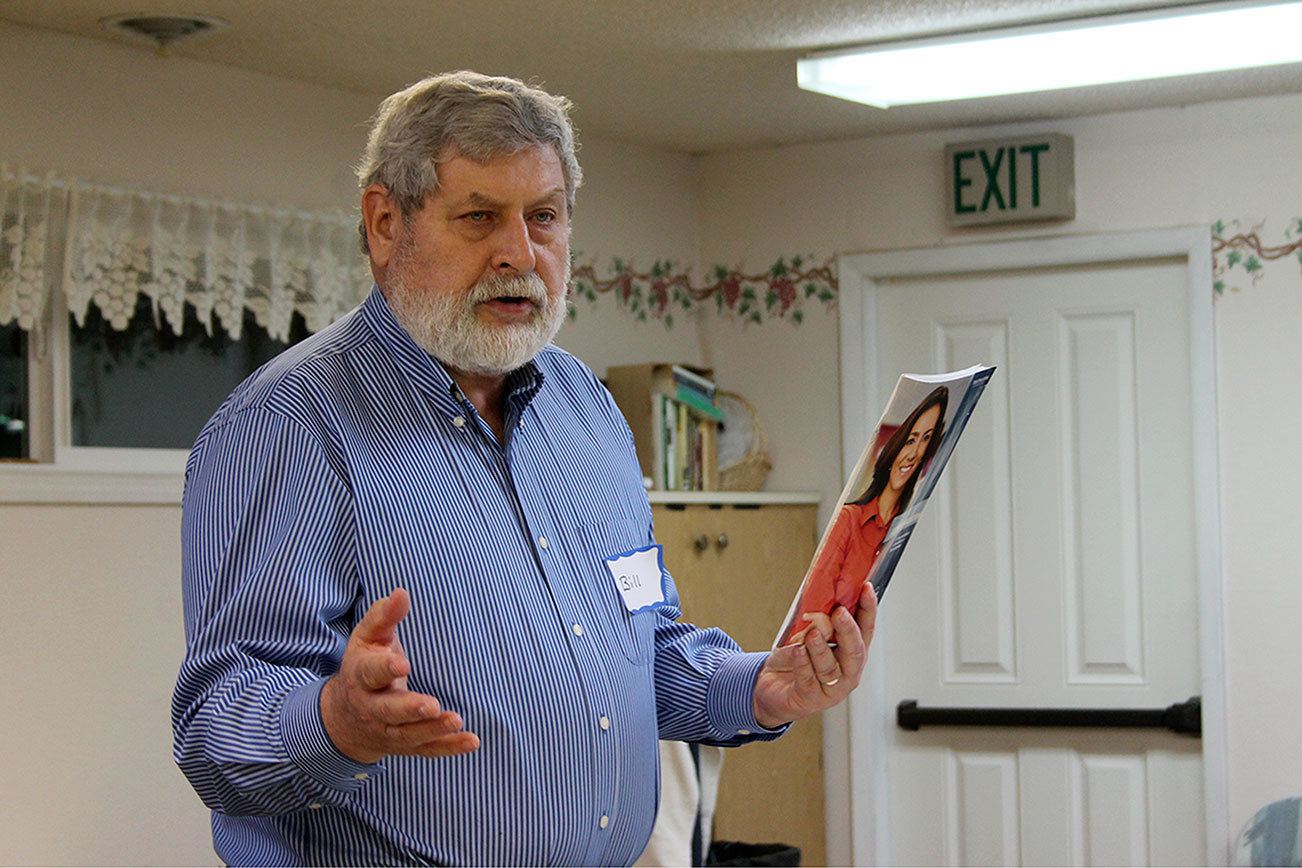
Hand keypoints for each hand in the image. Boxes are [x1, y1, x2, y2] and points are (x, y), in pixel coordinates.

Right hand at [321, 588, 479, 763]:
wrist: (344, 717)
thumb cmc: (364, 665)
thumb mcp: (367, 638)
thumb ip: (384, 616)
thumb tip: (401, 592)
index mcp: (361, 677)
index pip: (370, 673)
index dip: (385, 668)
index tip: (402, 663)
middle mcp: (372, 708)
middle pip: (389, 711)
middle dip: (409, 709)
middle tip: (431, 704)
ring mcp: (387, 730)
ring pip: (408, 735)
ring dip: (432, 730)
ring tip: (456, 720)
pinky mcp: (405, 746)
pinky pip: (427, 750)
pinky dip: (449, 747)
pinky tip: (472, 741)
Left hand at [753, 582, 877, 728]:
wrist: (772, 687)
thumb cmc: (795, 660)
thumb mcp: (806, 635)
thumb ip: (817, 622)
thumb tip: (821, 601)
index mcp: (851, 652)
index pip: (865, 628)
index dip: (868, 609)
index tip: (866, 588)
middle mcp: (847, 671)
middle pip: (855, 651)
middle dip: (848, 631)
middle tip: (840, 613)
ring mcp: (831, 688)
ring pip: (831, 668)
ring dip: (822, 648)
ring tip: (813, 634)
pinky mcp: (811, 698)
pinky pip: (809, 680)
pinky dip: (804, 664)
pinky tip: (798, 651)